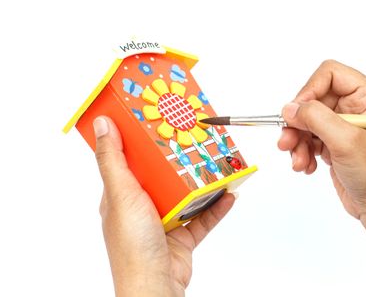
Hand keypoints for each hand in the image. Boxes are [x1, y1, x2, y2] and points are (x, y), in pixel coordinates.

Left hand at [93, 116, 234, 296]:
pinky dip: (215, 207)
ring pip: (185, 195)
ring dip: (201, 182)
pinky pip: (202, 217)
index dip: (140, 140)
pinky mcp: (182, 237)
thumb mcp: (122, 194)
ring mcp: (163, 222)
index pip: (128, 161)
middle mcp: (141, 208)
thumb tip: (103, 125)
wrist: (155, 287)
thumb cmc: (133, 246)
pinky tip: (227, 195)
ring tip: (216, 164)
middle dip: (178, 158)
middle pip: (161, 175)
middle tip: (193, 138)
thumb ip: (114, 160)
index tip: (155, 120)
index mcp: (121, 196)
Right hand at [278, 60, 365, 220]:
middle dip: (298, 122)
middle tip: (287, 141)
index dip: (309, 89)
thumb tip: (289, 108)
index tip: (297, 112)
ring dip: (297, 140)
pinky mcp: (333, 141)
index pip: (330, 74)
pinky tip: (306, 166)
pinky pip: (308, 137)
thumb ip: (316, 119)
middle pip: (313, 98)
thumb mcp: (346, 141)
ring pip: (306, 120)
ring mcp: (343, 124)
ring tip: (298, 160)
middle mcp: (356, 106)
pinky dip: (302, 151)